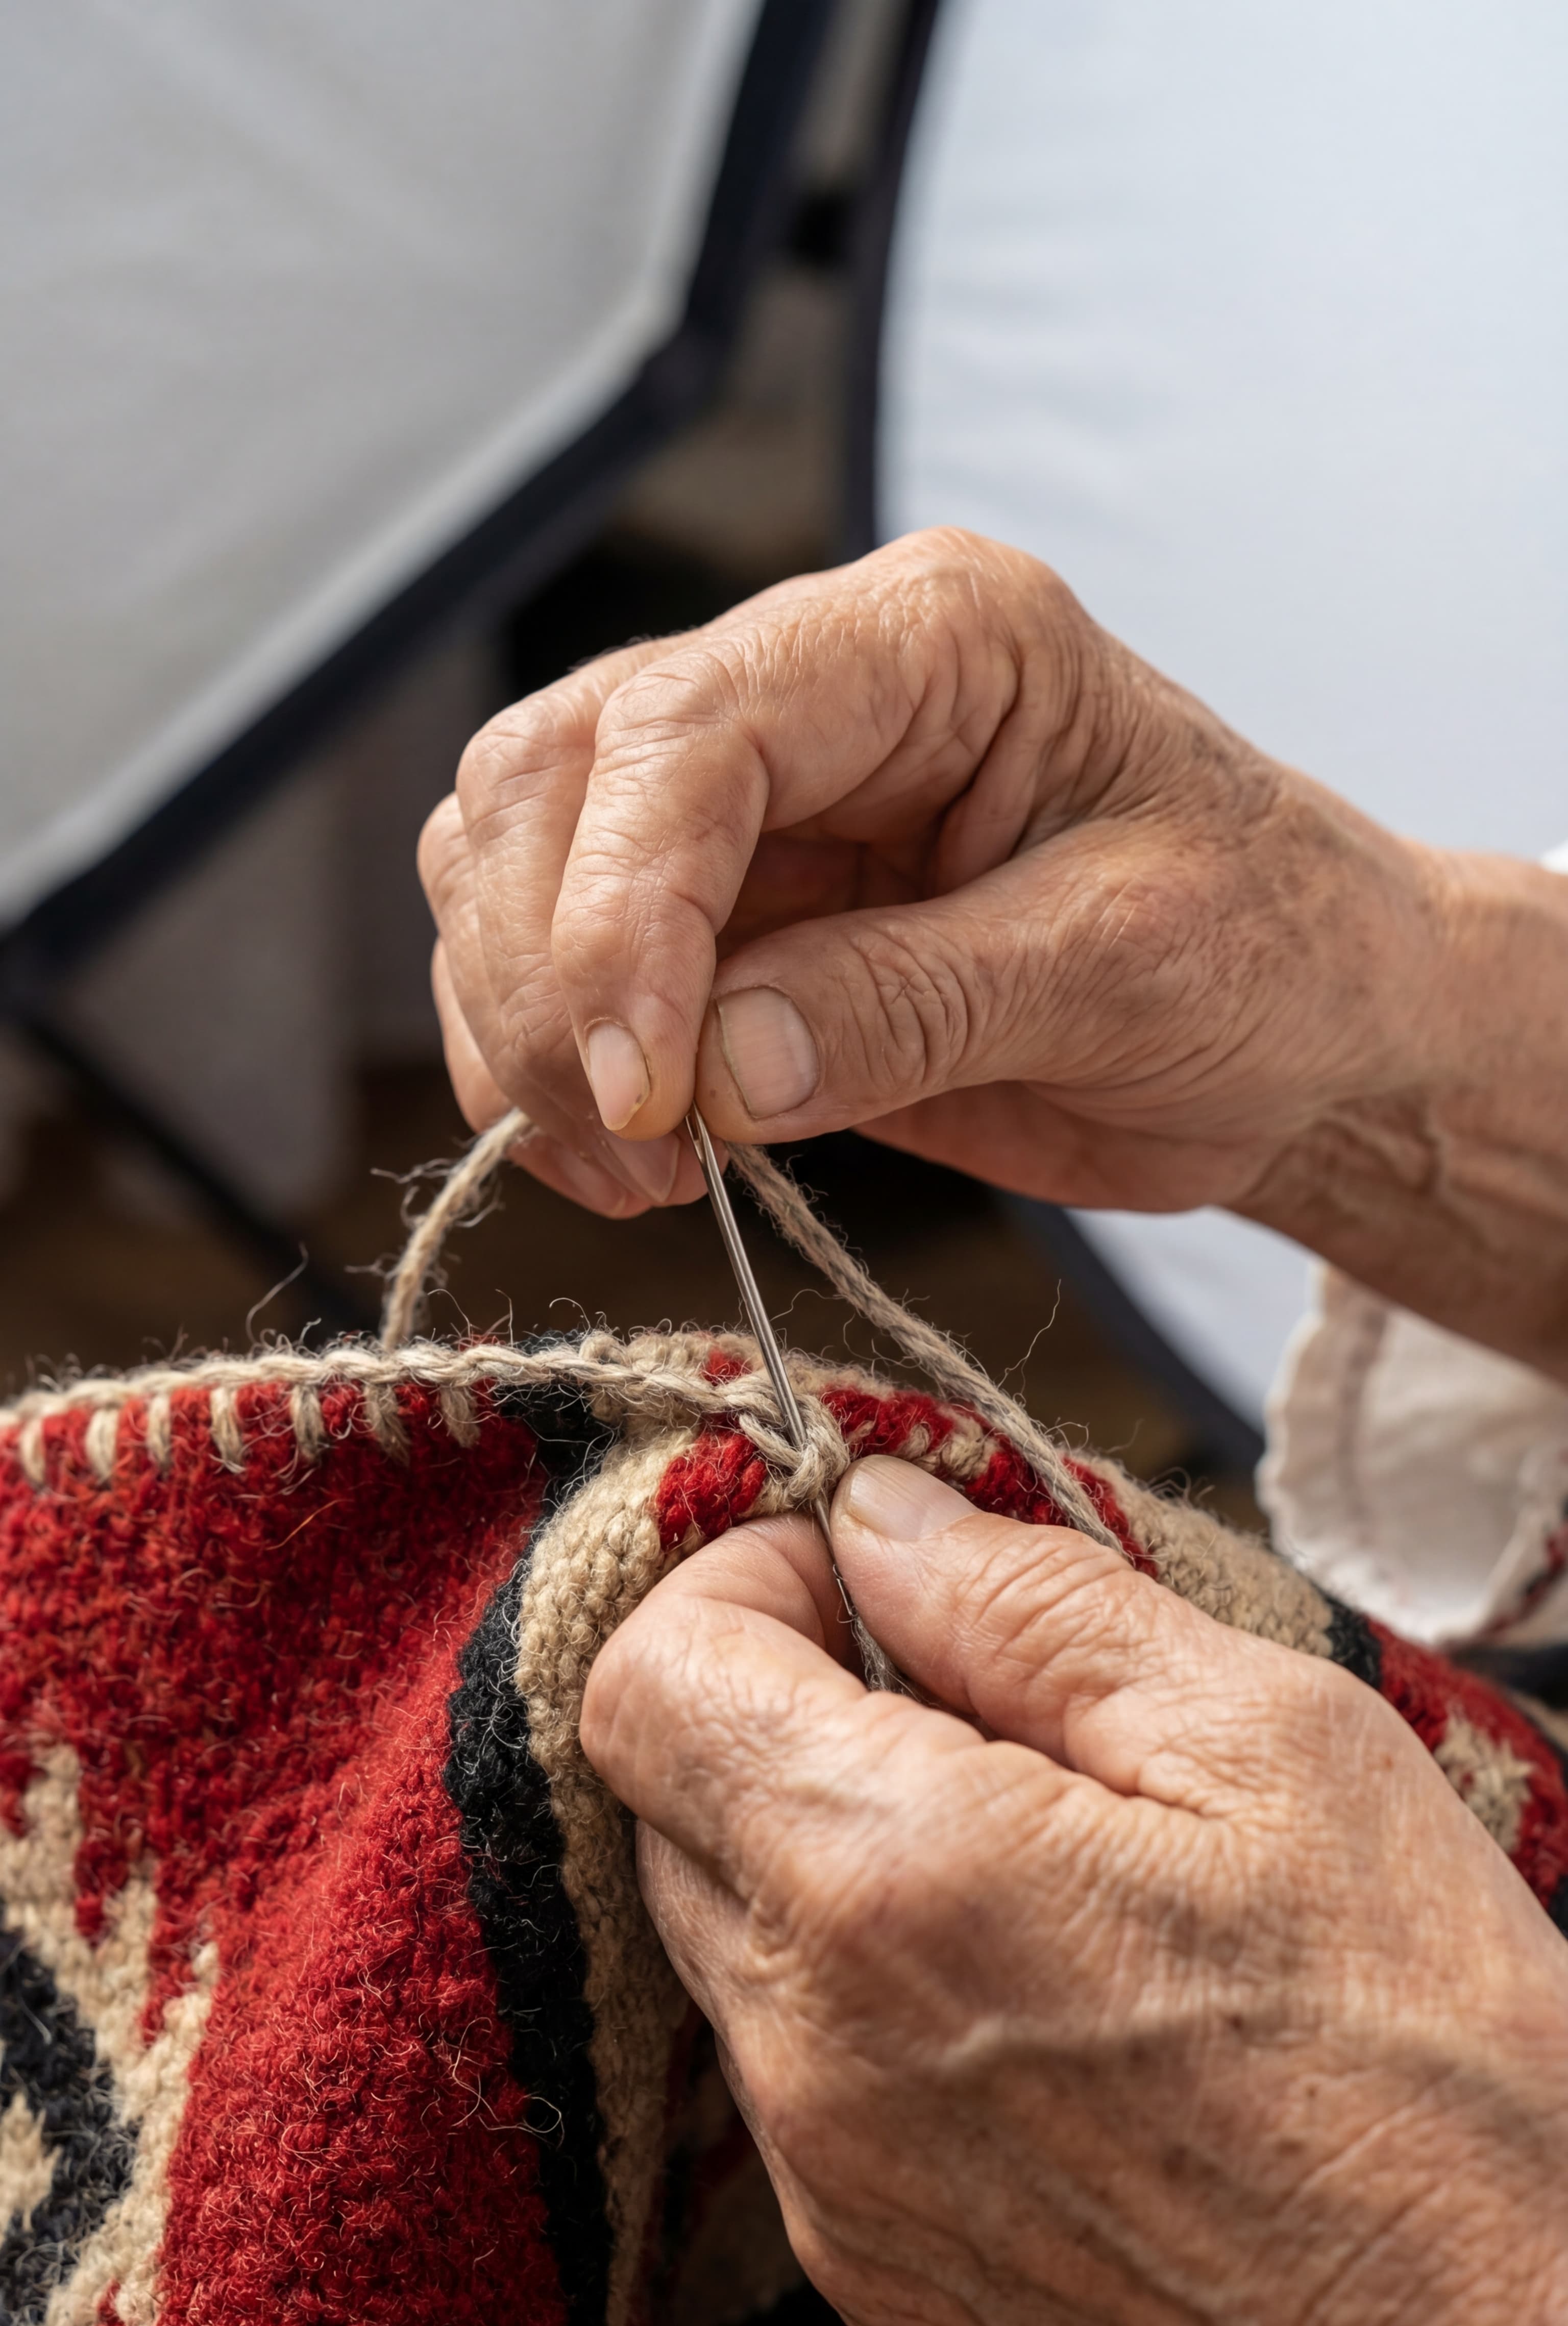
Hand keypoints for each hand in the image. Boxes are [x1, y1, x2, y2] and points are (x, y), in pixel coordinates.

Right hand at [422, 529, 1567, 1368]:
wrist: (1305, 1029)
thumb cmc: (1268, 957)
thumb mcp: (1134, 975)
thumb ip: (920, 1006)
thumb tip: (715, 1070)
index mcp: (932, 638)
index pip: (689, 730)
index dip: (620, 913)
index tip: (645, 1090)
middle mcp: (810, 687)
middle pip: (551, 780)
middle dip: (547, 981)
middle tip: (632, 1150)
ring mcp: (750, 803)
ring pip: (508, 863)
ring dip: (523, 1031)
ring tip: (643, 1174)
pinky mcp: (721, 917)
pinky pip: (552, 966)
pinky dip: (545, 1073)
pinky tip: (634, 1162)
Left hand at [579, 1458, 1567, 2325]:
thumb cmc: (1431, 2055)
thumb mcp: (1274, 1745)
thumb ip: (1036, 1606)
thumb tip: (883, 1517)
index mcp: (889, 1880)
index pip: (649, 1685)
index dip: (734, 1591)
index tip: (856, 1583)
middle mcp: (813, 2056)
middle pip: (674, 1816)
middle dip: (783, 1719)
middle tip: (975, 1713)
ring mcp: (834, 2200)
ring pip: (738, 1959)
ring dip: (833, 1876)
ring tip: (1044, 1883)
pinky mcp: (881, 2299)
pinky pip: (805, 2106)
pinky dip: (877, 2026)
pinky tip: (1053, 2031)